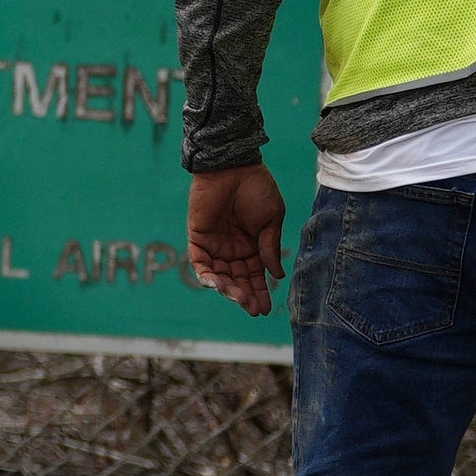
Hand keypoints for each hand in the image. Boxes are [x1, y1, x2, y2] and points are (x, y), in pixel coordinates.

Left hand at [188, 165, 284, 316]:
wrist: (234, 166)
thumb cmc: (256, 188)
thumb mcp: (271, 220)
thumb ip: (270, 247)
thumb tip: (277, 275)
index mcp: (253, 246)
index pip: (255, 276)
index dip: (260, 292)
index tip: (266, 310)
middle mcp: (233, 248)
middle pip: (237, 280)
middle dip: (245, 296)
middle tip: (253, 309)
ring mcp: (215, 244)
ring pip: (219, 275)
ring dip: (228, 289)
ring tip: (240, 298)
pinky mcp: (198, 236)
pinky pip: (199, 261)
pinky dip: (206, 275)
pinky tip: (218, 285)